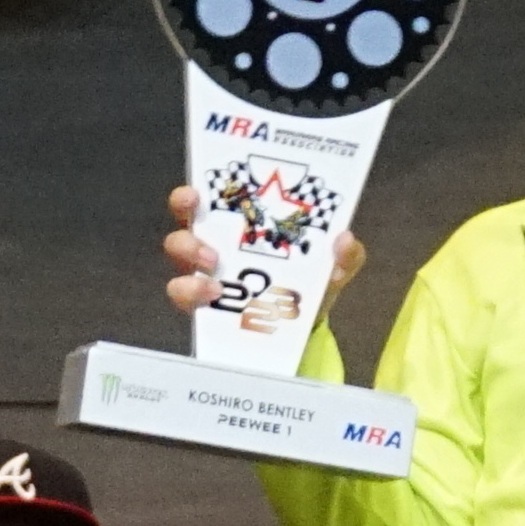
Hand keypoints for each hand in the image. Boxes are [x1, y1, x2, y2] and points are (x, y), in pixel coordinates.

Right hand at [160, 181, 358, 324]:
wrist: (306, 330)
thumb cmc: (310, 282)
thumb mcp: (333, 267)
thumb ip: (345, 256)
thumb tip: (345, 238)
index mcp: (239, 226)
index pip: (207, 202)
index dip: (190, 196)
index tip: (196, 194)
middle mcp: (213, 246)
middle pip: (182, 230)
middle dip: (187, 235)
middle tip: (209, 250)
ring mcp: (203, 278)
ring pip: (179, 268)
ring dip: (192, 271)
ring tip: (214, 281)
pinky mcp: (201, 308)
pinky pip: (184, 299)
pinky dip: (194, 297)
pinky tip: (212, 300)